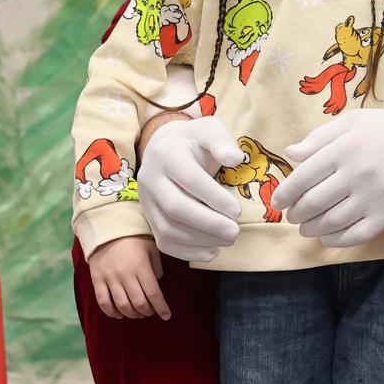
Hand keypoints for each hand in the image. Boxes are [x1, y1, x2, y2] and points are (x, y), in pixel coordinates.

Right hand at [87, 235, 171, 319]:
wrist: (108, 230)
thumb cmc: (134, 240)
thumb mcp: (151, 249)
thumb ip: (156, 268)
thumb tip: (156, 286)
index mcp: (141, 267)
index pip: (153, 293)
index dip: (161, 307)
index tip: (166, 316)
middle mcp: (125, 274)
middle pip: (138, 302)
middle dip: (147, 312)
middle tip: (151, 312)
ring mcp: (109, 278)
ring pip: (122, 305)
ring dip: (132, 314)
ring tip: (137, 314)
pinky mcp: (97, 280)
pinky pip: (103, 301)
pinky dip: (111, 312)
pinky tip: (119, 314)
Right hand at [137, 115, 246, 261]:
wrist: (167, 149)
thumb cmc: (196, 142)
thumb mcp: (211, 130)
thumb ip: (223, 141)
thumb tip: (234, 159)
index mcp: (167, 153)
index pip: (189, 179)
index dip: (214, 198)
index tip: (237, 211)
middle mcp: (150, 178)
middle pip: (175, 208)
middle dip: (209, 224)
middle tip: (235, 231)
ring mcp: (146, 201)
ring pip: (168, 229)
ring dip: (201, 240)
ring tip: (228, 240)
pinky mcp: (149, 219)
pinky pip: (164, 242)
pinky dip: (188, 252)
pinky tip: (212, 251)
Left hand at [271, 108, 383, 247]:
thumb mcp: (355, 121)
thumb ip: (321, 136)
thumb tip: (291, 154)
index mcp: (345, 148)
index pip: (302, 178)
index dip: (284, 194)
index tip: (277, 202)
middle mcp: (357, 173)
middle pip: (313, 203)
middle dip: (296, 214)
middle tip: (292, 216)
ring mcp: (374, 196)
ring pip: (331, 222)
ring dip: (311, 229)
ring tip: (306, 227)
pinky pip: (355, 235)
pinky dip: (335, 240)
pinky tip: (327, 237)